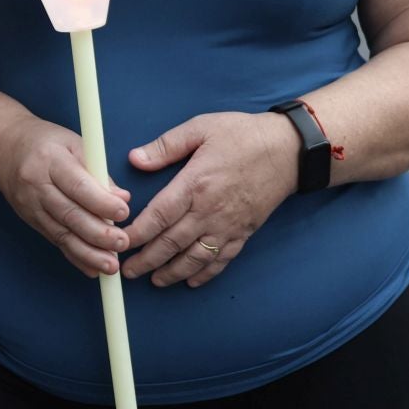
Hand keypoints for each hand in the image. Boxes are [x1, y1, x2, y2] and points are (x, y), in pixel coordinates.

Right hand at [0, 114, 132, 278]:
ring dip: (88, 253)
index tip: (123, 212)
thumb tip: (121, 197)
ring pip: (62, 234)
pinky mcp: (32, 221)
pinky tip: (93, 268)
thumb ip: (98, 170)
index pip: (77, 185)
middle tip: (121, 243)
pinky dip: (75, 257)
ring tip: (111, 266)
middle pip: (69, 214)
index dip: (101, 201)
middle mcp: (37, 185)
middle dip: (98, 233)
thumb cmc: (45, 143)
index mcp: (50, 160)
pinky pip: (56, 241)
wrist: (4, 150)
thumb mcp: (73, 143)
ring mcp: (32, 206)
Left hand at [121, 111, 294, 289]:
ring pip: (195, 258)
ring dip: (172, 272)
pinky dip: (205, 274)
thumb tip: (135, 159)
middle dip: (147, 260)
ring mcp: (228, 225)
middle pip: (172, 243)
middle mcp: (210, 210)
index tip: (121, 242)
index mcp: (195, 184)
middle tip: (127, 271)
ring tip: (154, 280)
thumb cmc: (243, 135)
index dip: (137, 233)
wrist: (288, 150)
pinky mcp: (244, 232)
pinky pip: (222, 259)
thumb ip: (166, 146)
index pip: (159, 216)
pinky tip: (191, 281)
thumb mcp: (201, 128)